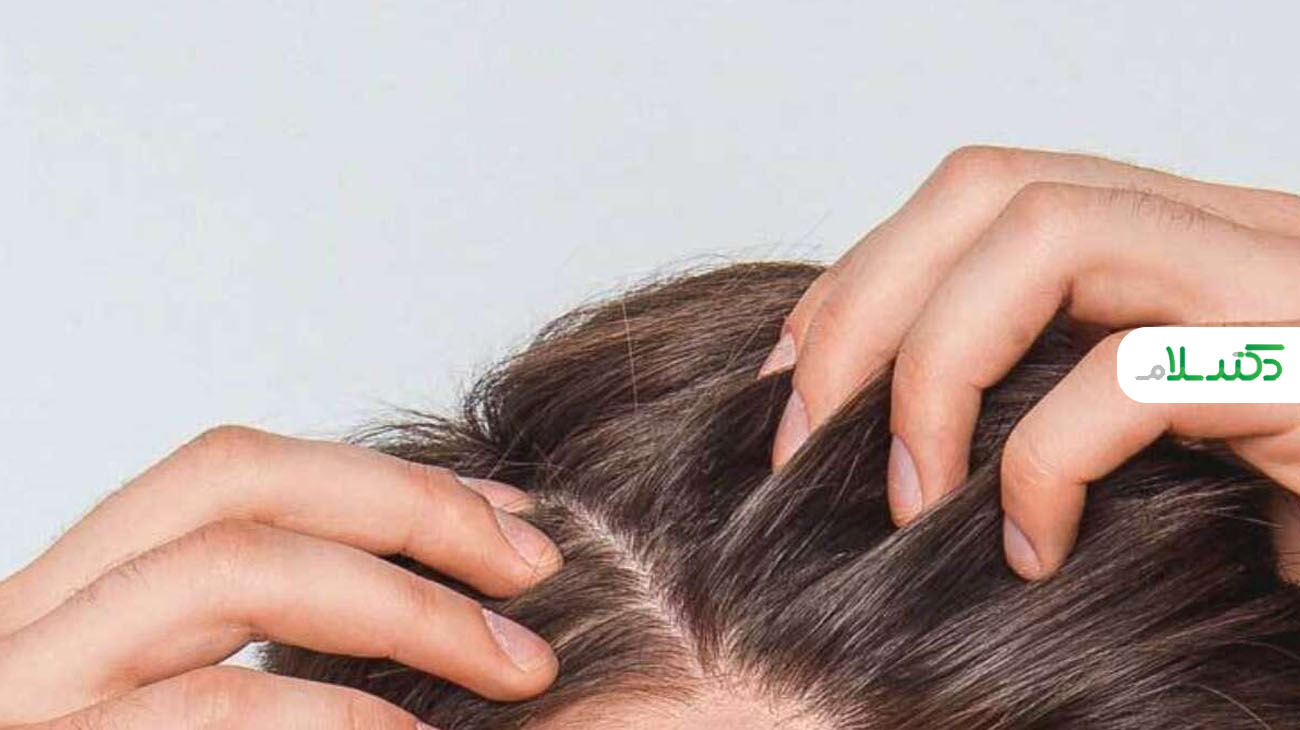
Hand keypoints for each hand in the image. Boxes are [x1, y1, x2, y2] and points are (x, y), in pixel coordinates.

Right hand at [0, 426, 561, 728]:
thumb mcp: (204, 697)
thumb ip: (291, 632)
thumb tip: (465, 585)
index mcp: (80, 598)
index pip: (234, 475)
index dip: (384, 481)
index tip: (507, 519)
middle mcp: (30, 625)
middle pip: (231, 484)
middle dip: (407, 510)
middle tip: (534, 568)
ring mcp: (27, 696)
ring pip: (226, 569)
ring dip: (406, 608)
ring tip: (519, 667)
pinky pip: (213, 709)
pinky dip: (337, 715)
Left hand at [761, 146, 1299, 579]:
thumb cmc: (1289, 493)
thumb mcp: (1144, 438)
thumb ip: (1044, 396)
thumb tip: (890, 442)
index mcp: (1166, 241)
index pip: (978, 193)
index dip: (860, 277)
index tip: (790, 382)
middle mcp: (1220, 234)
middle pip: (990, 185)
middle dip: (863, 307)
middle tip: (801, 435)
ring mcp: (1272, 286)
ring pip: (1054, 231)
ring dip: (935, 366)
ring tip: (907, 493)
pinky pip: (1140, 373)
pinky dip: (1046, 463)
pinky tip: (1032, 550)